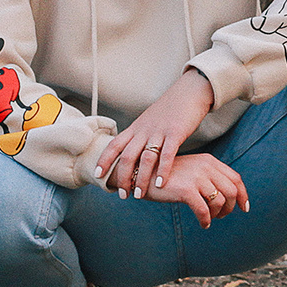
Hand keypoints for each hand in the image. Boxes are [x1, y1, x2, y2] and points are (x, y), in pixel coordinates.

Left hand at [98, 68, 216, 197]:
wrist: (189, 91)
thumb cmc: (170, 109)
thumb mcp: (150, 121)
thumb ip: (141, 136)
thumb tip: (135, 153)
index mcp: (136, 128)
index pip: (114, 145)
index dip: (104, 160)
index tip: (97, 175)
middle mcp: (144, 130)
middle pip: (127, 156)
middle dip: (123, 177)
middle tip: (122, 195)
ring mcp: (159, 131)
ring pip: (145, 158)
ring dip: (141, 178)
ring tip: (139, 195)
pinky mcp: (175, 132)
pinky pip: (167, 154)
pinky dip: (163, 170)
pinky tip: (161, 183)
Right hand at [142, 153, 248, 227]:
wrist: (141, 174)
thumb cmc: (168, 176)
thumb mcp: (192, 170)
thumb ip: (209, 178)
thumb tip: (228, 197)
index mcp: (209, 161)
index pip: (235, 178)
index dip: (243, 195)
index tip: (244, 208)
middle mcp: (205, 166)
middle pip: (232, 191)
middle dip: (230, 207)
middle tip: (222, 216)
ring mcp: (196, 177)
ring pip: (220, 201)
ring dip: (217, 215)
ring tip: (209, 219)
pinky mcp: (186, 190)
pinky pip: (204, 210)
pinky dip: (206, 220)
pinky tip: (203, 224)